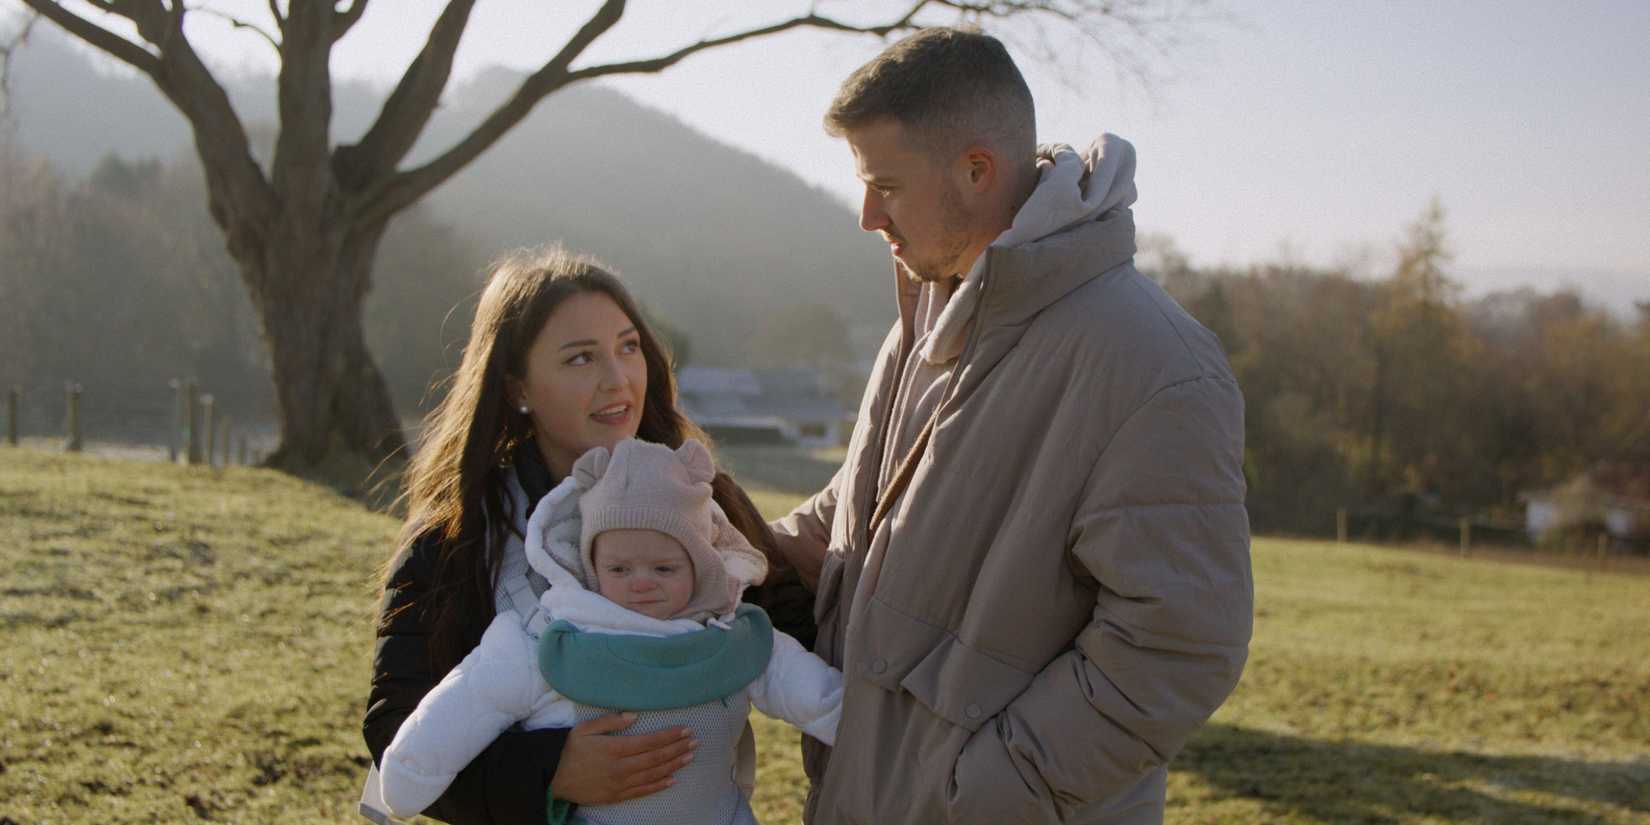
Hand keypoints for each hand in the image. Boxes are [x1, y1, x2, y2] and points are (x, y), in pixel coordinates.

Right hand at [548, 713, 696, 804]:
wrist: (552, 778)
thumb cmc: (568, 751)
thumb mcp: (584, 729)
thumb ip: (610, 722)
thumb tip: (634, 715)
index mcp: (614, 749)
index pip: (649, 741)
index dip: (669, 736)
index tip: (685, 729)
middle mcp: (620, 768)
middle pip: (656, 758)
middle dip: (677, 748)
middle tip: (695, 741)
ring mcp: (619, 784)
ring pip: (653, 774)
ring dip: (674, 765)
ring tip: (690, 757)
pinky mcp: (616, 796)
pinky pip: (642, 791)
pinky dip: (659, 786)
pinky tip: (673, 780)